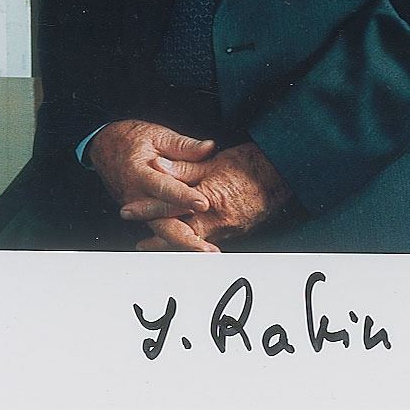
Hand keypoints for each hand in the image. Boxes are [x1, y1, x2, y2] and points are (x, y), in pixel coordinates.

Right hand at [87, 121, 217, 247]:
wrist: (106, 147)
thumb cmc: (132, 139)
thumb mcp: (158, 135)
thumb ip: (184, 145)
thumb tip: (208, 147)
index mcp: (139, 173)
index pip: (163, 188)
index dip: (183, 197)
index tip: (203, 203)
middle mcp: (137, 196)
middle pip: (160, 221)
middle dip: (184, 237)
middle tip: (206, 247)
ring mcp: (139, 209)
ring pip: (161, 230)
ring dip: (183, 243)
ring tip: (205, 251)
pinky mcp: (144, 214)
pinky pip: (160, 228)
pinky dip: (177, 239)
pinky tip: (194, 248)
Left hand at [126, 142, 293, 250]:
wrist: (281, 174)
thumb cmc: (249, 163)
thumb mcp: (213, 161)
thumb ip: (185, 167)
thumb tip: (157, 166)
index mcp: (209, 197)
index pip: (171, 206)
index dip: (148, 208)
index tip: (129, 210)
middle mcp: (217, 219)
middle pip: (179, 233)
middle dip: (158, 240)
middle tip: (139, 247)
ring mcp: (227, 229)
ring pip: (193, 241)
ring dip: (173, 245)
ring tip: (154, 249)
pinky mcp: (235, 232)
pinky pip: (208, 240)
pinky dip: (193, 243)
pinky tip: (185, 243)